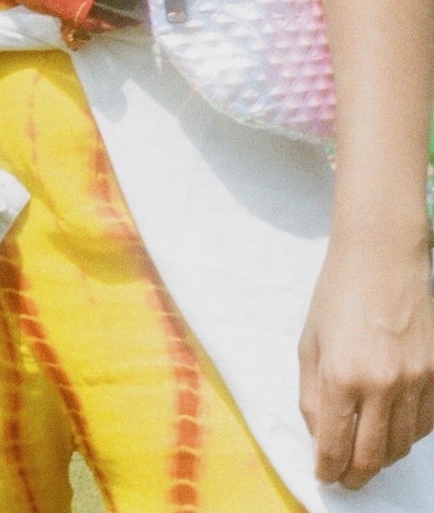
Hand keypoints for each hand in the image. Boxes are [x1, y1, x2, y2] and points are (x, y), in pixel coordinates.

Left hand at [299, 237, 433, 486]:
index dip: (328, 470)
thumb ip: (312, 396)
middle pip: (372, 457)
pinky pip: (425, 424)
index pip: (335, 447)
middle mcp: (382, 384)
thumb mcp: (310, 343)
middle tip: (346, 478)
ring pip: (402, 446)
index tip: (325, 476)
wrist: (382, 255)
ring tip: (366, 452)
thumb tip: (320, 439)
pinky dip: (408, 435)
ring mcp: (415, 381)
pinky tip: (392, 426)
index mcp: (342, 376)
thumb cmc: (338, 293)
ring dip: (382, 457)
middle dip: (355, 476)